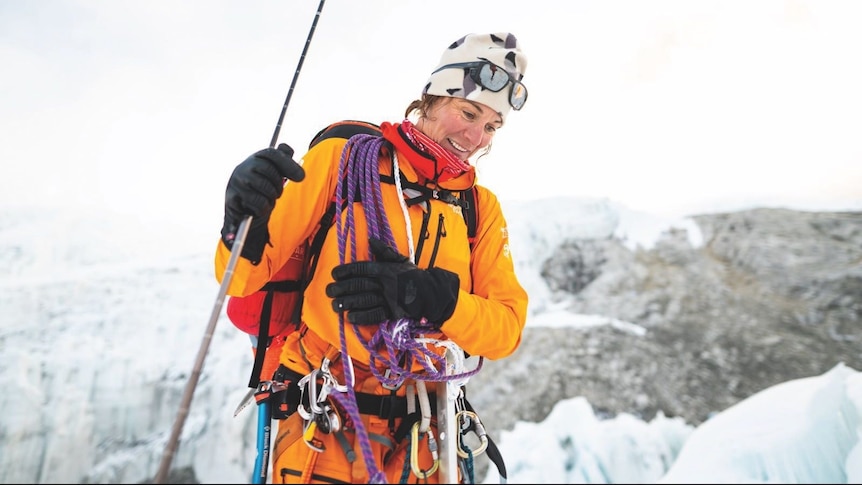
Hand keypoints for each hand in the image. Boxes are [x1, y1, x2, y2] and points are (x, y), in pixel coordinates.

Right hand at [221, 143, 304, 262]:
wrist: (243, 211)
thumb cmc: (262, 189)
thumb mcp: (275, 173)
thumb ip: (284, 159)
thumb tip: (287, 149)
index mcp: (255, 159)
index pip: (272, 153)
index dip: (288, 163)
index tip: (301, 177)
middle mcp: (243, 167)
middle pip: (270, 171)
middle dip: (278, 185)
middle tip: (277, 193)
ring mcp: (236, 182)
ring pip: (265, 188)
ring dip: (271, 198)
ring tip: (266, 199)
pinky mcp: (232, 198)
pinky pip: (258, 203)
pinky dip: (262, 208)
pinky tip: (257, 208)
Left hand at [325, 237, 459, 325]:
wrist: (431, 293)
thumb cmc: (413, 276)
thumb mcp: (401, 260)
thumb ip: (384, 251)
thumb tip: (371, 240)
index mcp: (386, 269)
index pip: (362, 268)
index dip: (346, 271)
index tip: (334, 274)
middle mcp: (386, 283)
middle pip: (359, 284)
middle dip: (341, 288)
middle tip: (329, 291)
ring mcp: (389, 299)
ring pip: (364, 300)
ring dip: (347, 303)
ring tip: (335, 305)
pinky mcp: (393, 313)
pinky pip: (374, 315)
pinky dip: (361, 317)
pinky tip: (350, 317)